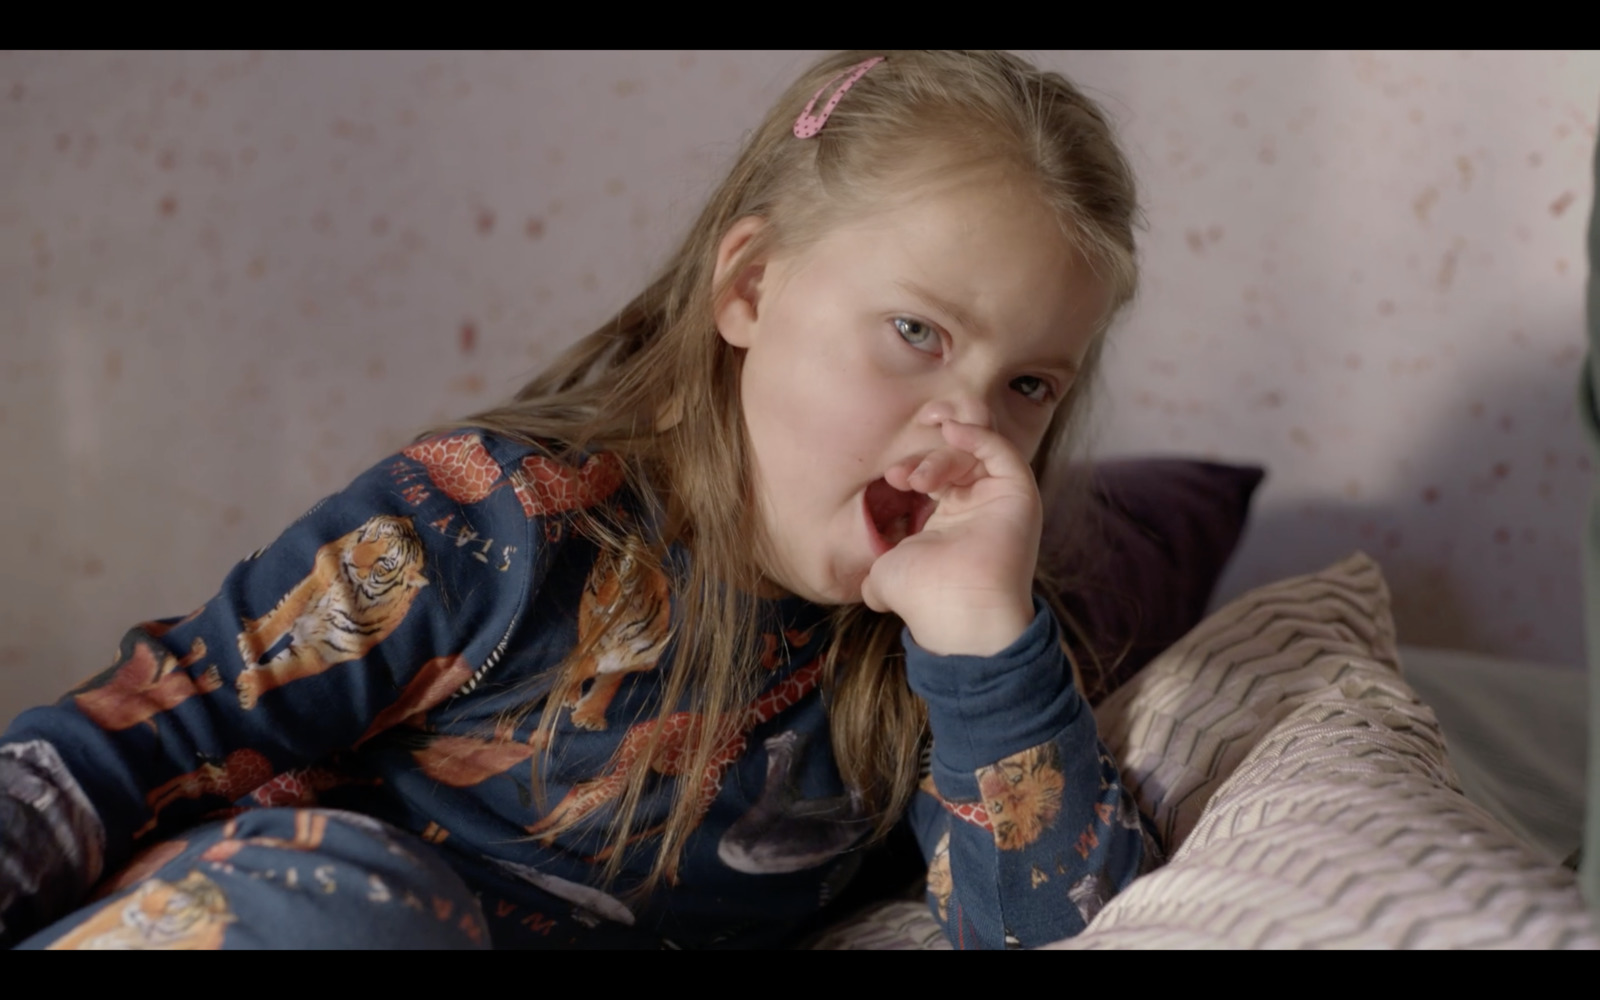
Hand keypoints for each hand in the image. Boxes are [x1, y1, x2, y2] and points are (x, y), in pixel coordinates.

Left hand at [860, 419, 1039, 655]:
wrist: (955, 611)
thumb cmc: (921, 597)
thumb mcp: (885, 575)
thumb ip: (876, 573)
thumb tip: (868, 591)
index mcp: (947, 522)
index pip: (933, 476)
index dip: (912, 468)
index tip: (891, 478)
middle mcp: (976, 508)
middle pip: (953, 460)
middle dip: (924, 460)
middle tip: (902, 478)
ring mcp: (999, 501)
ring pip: (975, 454)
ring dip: (943, 454)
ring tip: (919, 477)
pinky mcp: (1019, 494)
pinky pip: (1003, 452)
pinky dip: (978, 435)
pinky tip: (951, 430)